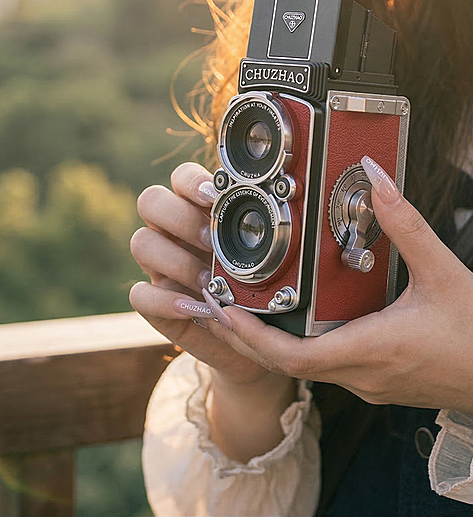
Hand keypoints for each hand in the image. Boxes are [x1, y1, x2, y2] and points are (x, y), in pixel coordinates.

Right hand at [129, 162, 281, 388]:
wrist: (250, 339)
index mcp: (199, 210)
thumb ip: (266, 233)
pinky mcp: (153, 301)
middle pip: (150, 201)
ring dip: (175, 259)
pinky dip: (165, 301)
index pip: (180, 177)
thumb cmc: (259, 289)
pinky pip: (139, 294)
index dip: (191, 181)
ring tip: (209, 279)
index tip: (215, 195)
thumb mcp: (268, 257)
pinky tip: (196, 308)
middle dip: (180, 218)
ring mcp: (159, 265)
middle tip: (212, 240)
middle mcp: (174, 231)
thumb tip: (288, 211)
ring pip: (141, 242)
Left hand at [206, 155, 472, 424]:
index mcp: (373, 348)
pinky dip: (300, 346)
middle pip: (287, 364)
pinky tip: (298, 321)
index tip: (222, 308)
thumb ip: (406, 222)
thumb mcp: (442, 270)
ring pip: (305, 368)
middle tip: (217, 302)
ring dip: (272, 341)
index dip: (251, 335)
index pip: (293, 356)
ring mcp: (369, 383)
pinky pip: (328, 367)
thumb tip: (377, 176)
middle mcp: (363, 373)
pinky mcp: (378, 381)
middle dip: (247, 336)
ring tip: (247, 306)